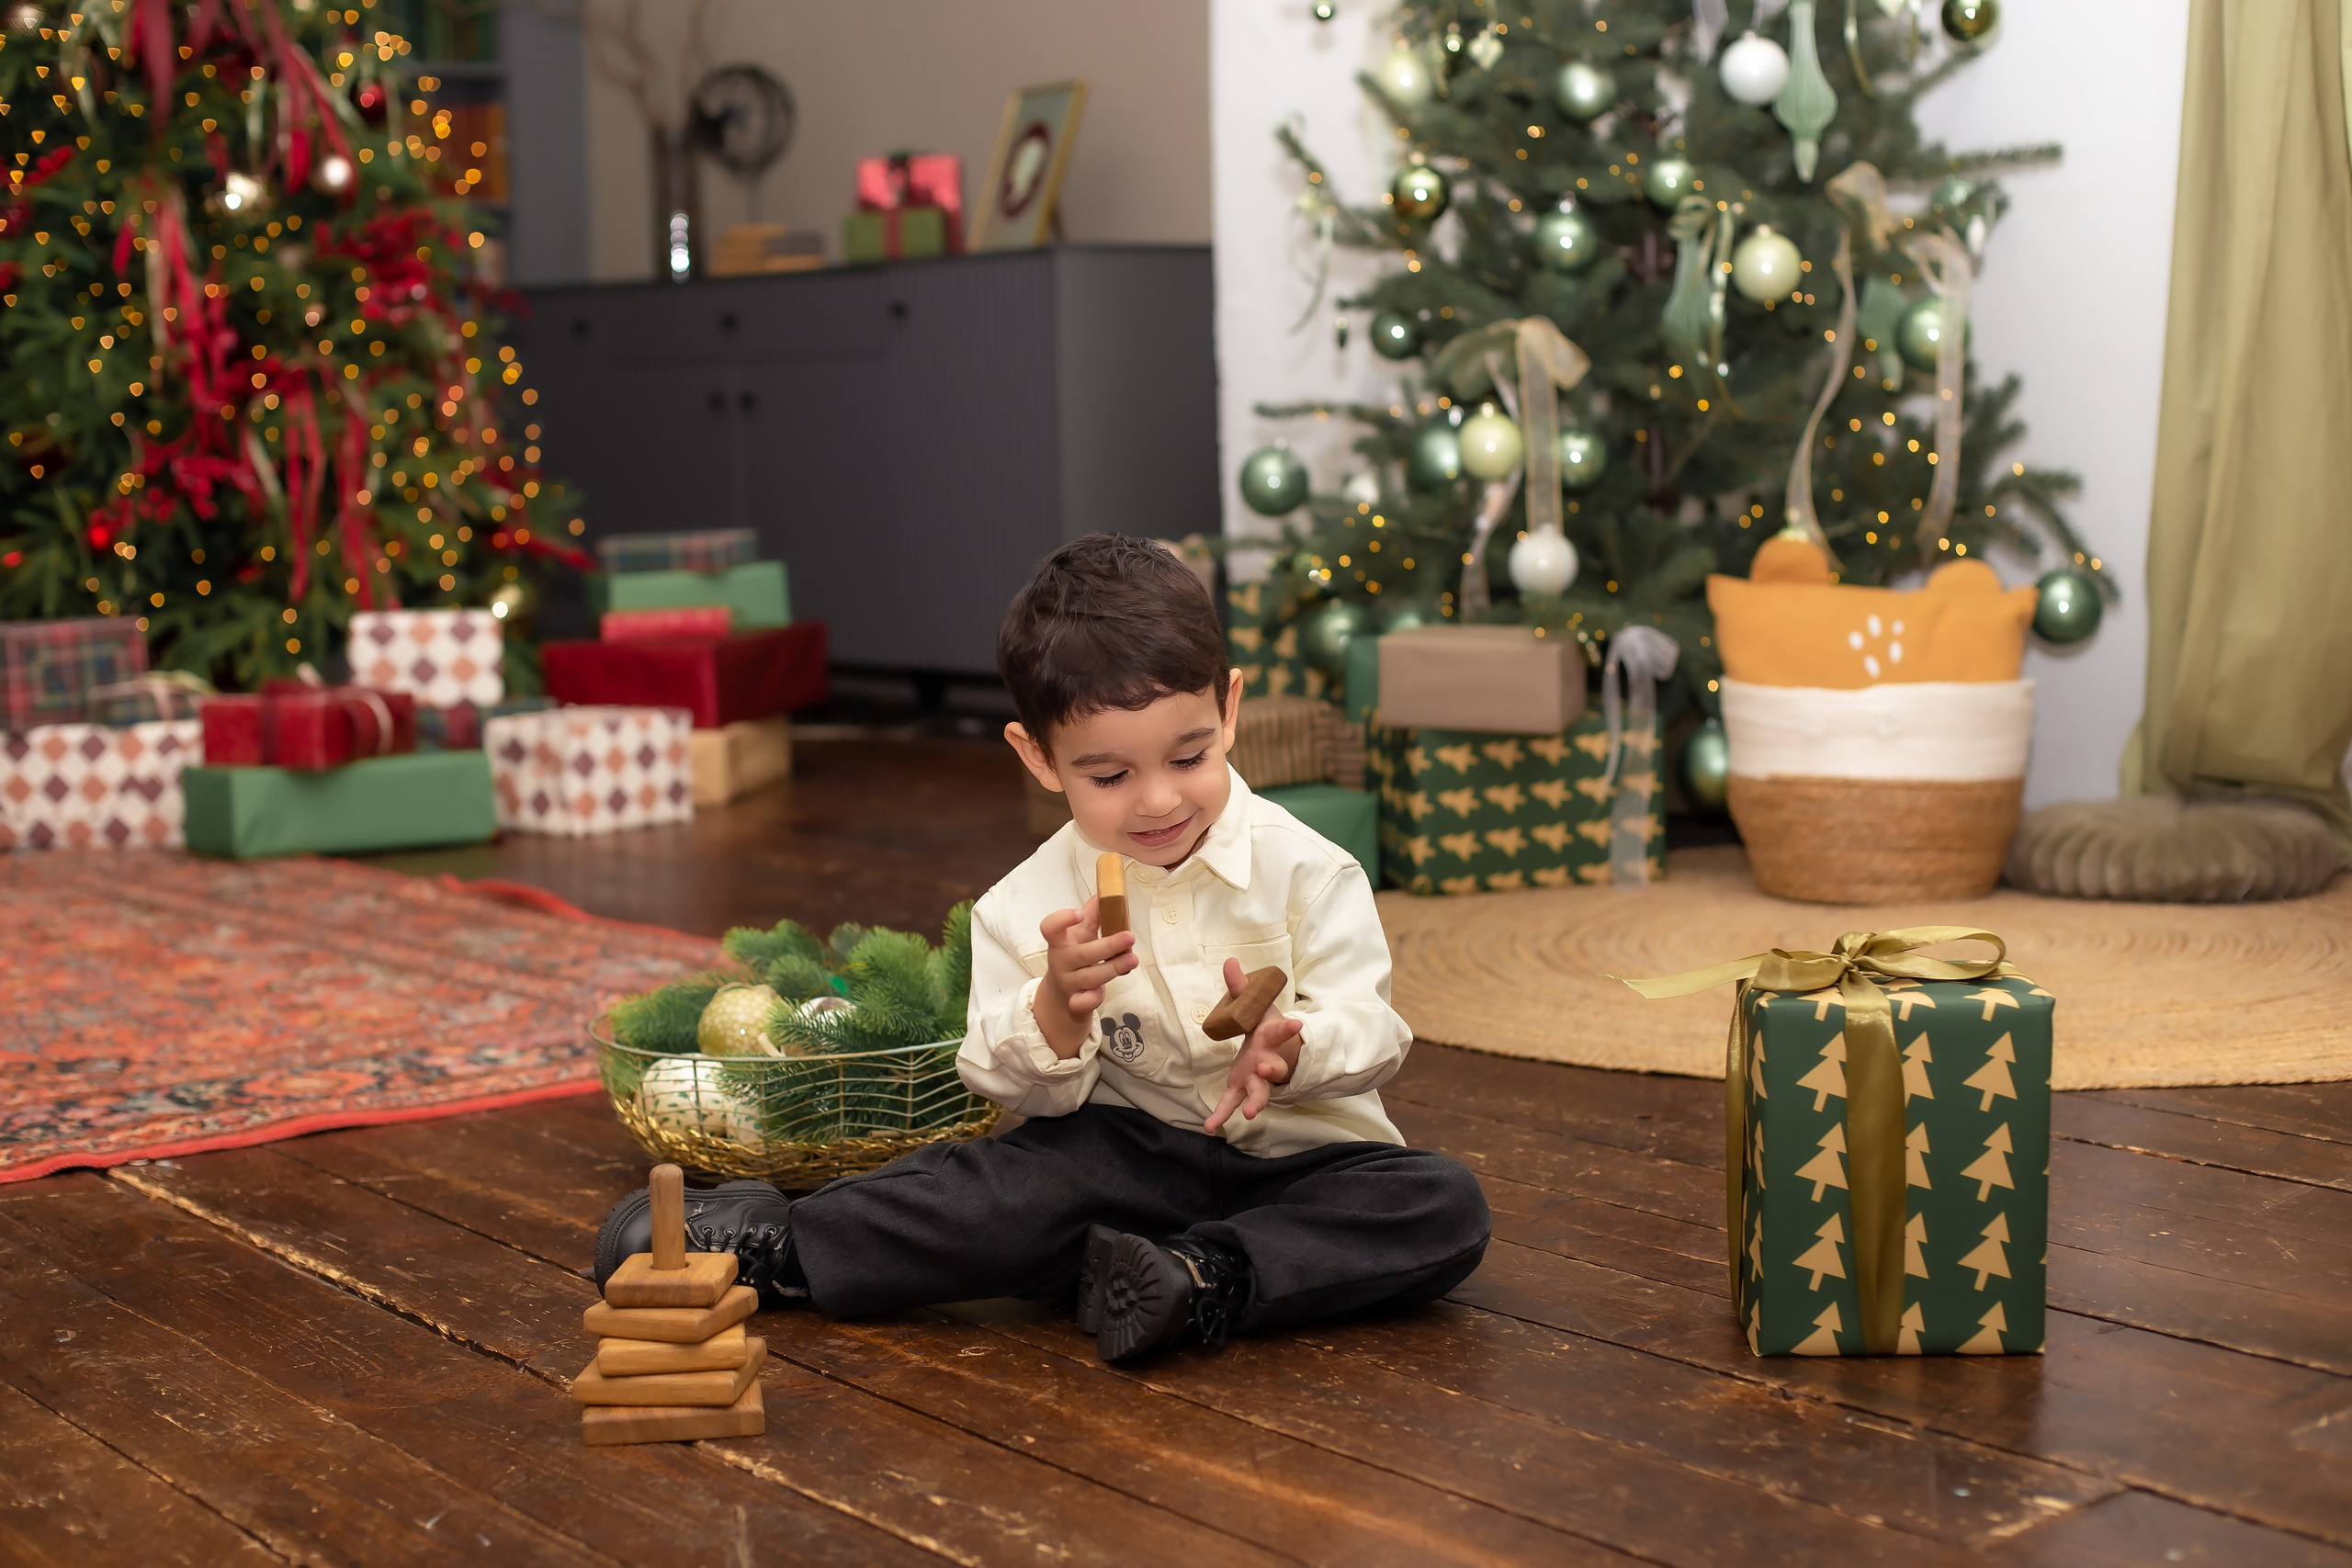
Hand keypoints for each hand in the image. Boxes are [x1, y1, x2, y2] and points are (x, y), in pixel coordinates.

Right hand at [1035, 897, 1135, 1060]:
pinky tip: (1102, 991)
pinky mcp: (1075, 1003)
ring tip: (1133, 959)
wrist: (1061, 994)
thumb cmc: (1076, 955)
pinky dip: (1092, 998)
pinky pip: (1082, 1002)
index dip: (1062, 919)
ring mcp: (1067, 983)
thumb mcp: (1081, 934)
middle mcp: (1061, 961)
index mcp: (1060, 941)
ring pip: (1090, 977)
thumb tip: (1109, 891)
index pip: (1050, 927)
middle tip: (1129, 936)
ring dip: (1113, 968)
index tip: (1078, 913)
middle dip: (1107, 946)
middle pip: (1082, 954)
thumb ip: (1094, 914)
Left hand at [1204, 957, 1301, 1134]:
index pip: (1281, 1031)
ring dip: (1256, 1101)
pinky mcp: (1242, 1089)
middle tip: (1266, 1068)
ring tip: (1250, 1114)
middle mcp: (1268, 1060)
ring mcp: (1257, 1078)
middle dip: (1272, 1070)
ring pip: (1260, 1092)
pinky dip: (1222, 1115)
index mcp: (1272, 1037)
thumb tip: (1230, 962)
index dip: (1288, 1027)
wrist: (1278, 1052)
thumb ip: (1240, 988)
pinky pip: (1232, 1104)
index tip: (1296, 1022)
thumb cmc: (1267, 1028)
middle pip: (1274, 1068)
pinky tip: (1210, 1128)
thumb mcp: (1255, 1006)